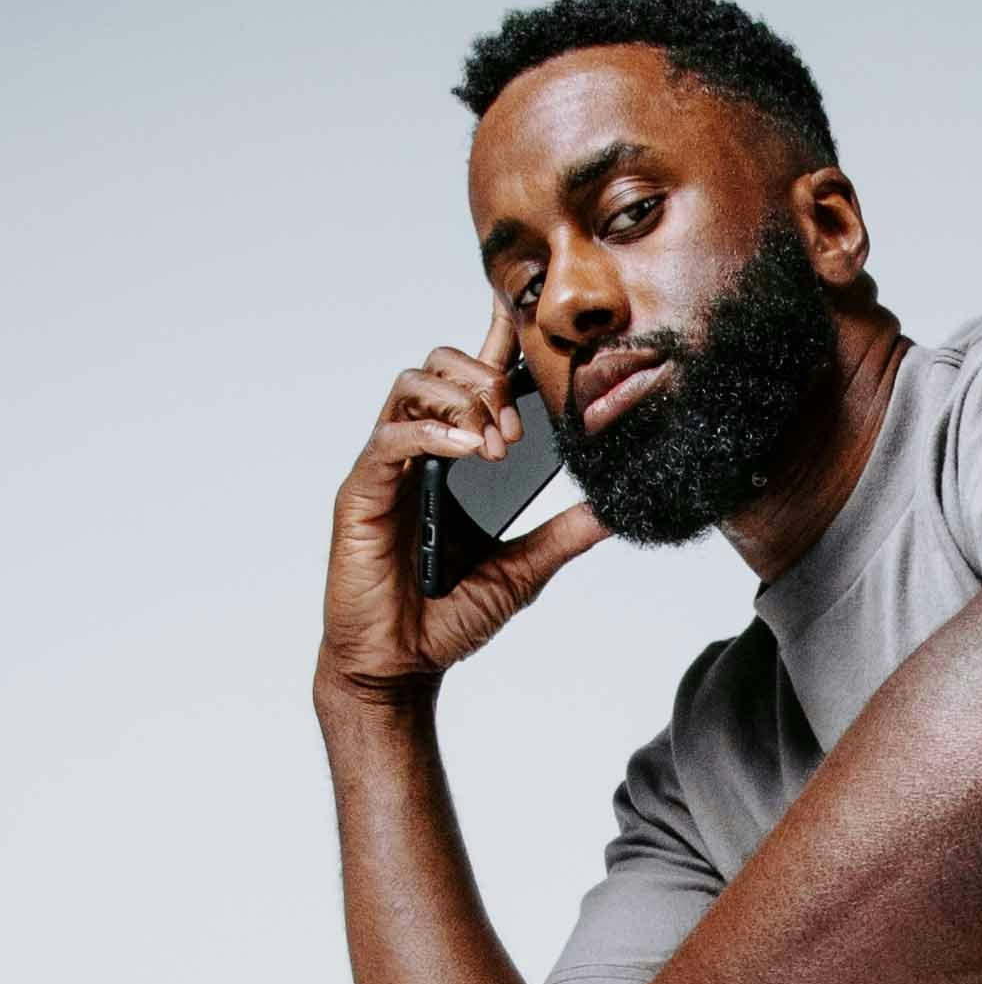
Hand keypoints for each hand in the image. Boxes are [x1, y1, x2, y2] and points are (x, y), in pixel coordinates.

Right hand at [320, 299, 603, 704]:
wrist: (402, 667)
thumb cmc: (448, 617)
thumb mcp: (525, 570)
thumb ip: (565, 534)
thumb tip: (616, 507)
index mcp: (454, 458)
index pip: (474, 382)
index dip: (497, 341)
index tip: (531, 316)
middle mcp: (418, 450)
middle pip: (441, 366)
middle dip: (488, 380)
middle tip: (518, 431)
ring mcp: (387, 467)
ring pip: (413, 385)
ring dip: (463, 399)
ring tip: (497, 443)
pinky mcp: (362, 491)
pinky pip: (391, 437)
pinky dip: (433, 432)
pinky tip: (468, 452)